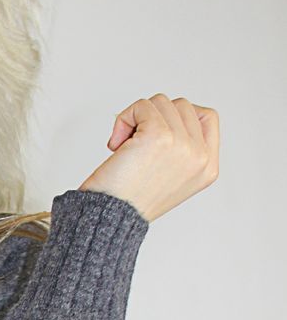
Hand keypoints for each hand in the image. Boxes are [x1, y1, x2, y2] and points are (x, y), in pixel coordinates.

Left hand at [78, 93, 218, 222]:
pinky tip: (116, 143)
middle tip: (135, 146)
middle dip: (154, 118)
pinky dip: (124, 118)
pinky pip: (142, 105)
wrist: (112, 217)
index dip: (179, 116)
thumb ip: (183, 150)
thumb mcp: (172, 178)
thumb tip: (170, 117)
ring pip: (160, 102)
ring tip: (125, 147)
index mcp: (208, 168)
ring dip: (136, 118)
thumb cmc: (129, 201)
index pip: (207, 117)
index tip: (156, 131)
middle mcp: (200, 156)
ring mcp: (182, 144)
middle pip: (181, 106)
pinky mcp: (159, 135)